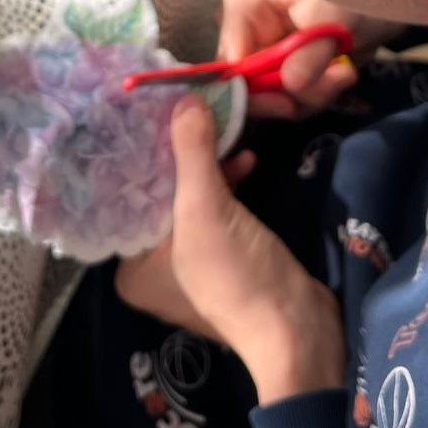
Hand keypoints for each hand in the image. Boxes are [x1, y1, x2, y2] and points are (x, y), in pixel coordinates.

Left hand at [117, 96, 345, 403]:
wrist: (298, 330)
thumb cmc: (236, 276)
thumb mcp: (206, 210)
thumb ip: (193, 153)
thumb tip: (185, 97)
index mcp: (130, 267)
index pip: (129, 195)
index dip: (147, 150)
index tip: (159, 110)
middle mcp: (151, 268)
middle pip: (162, 194)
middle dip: (183, 154)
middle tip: (194, 111)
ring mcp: (190, 265)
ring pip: (192, 199)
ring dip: (212, 165)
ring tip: (229, 131)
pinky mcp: (225, 257)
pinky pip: (217, 210)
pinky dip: (230, 185)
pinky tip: (248, 160)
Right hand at [219, 0, 404, 117]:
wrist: (390, 1)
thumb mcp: (336, 17)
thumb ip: (312, 51)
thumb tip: (290, 83)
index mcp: (243, 3)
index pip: (231, 62)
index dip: (255, 90)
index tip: (289, 102)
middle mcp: (245, 27)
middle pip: (247, 85)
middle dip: (292, 95)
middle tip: (334, 83)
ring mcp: (262, 50)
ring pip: (270, 97)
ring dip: (311, 97)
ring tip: (343, 76)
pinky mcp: (281, 68)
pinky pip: (287, 99)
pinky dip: (315, 97)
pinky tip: (340, 78)